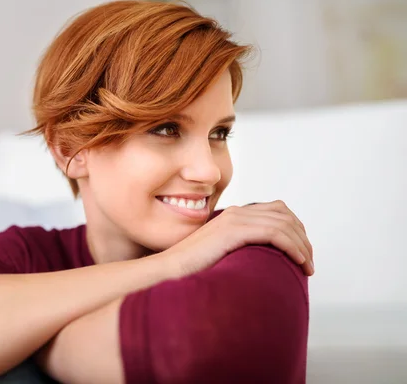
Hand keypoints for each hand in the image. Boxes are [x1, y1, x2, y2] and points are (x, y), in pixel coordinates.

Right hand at [163, 200, 313, 277]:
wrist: (170, 270)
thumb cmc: (192, 269)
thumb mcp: (222, 254)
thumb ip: (239, 250)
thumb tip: (261, 263)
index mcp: (233, 215)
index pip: (276, 210)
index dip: (295, 229)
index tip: (301, 252)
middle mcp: (236, 212)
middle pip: (284, 214)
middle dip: (302, 238)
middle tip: (309, 262)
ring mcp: (234, 219)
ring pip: (284, 224)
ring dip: (302, 246)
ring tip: (307, 267)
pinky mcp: (234, 231)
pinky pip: (275, 233)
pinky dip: (292, 247)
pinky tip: (299, 262)